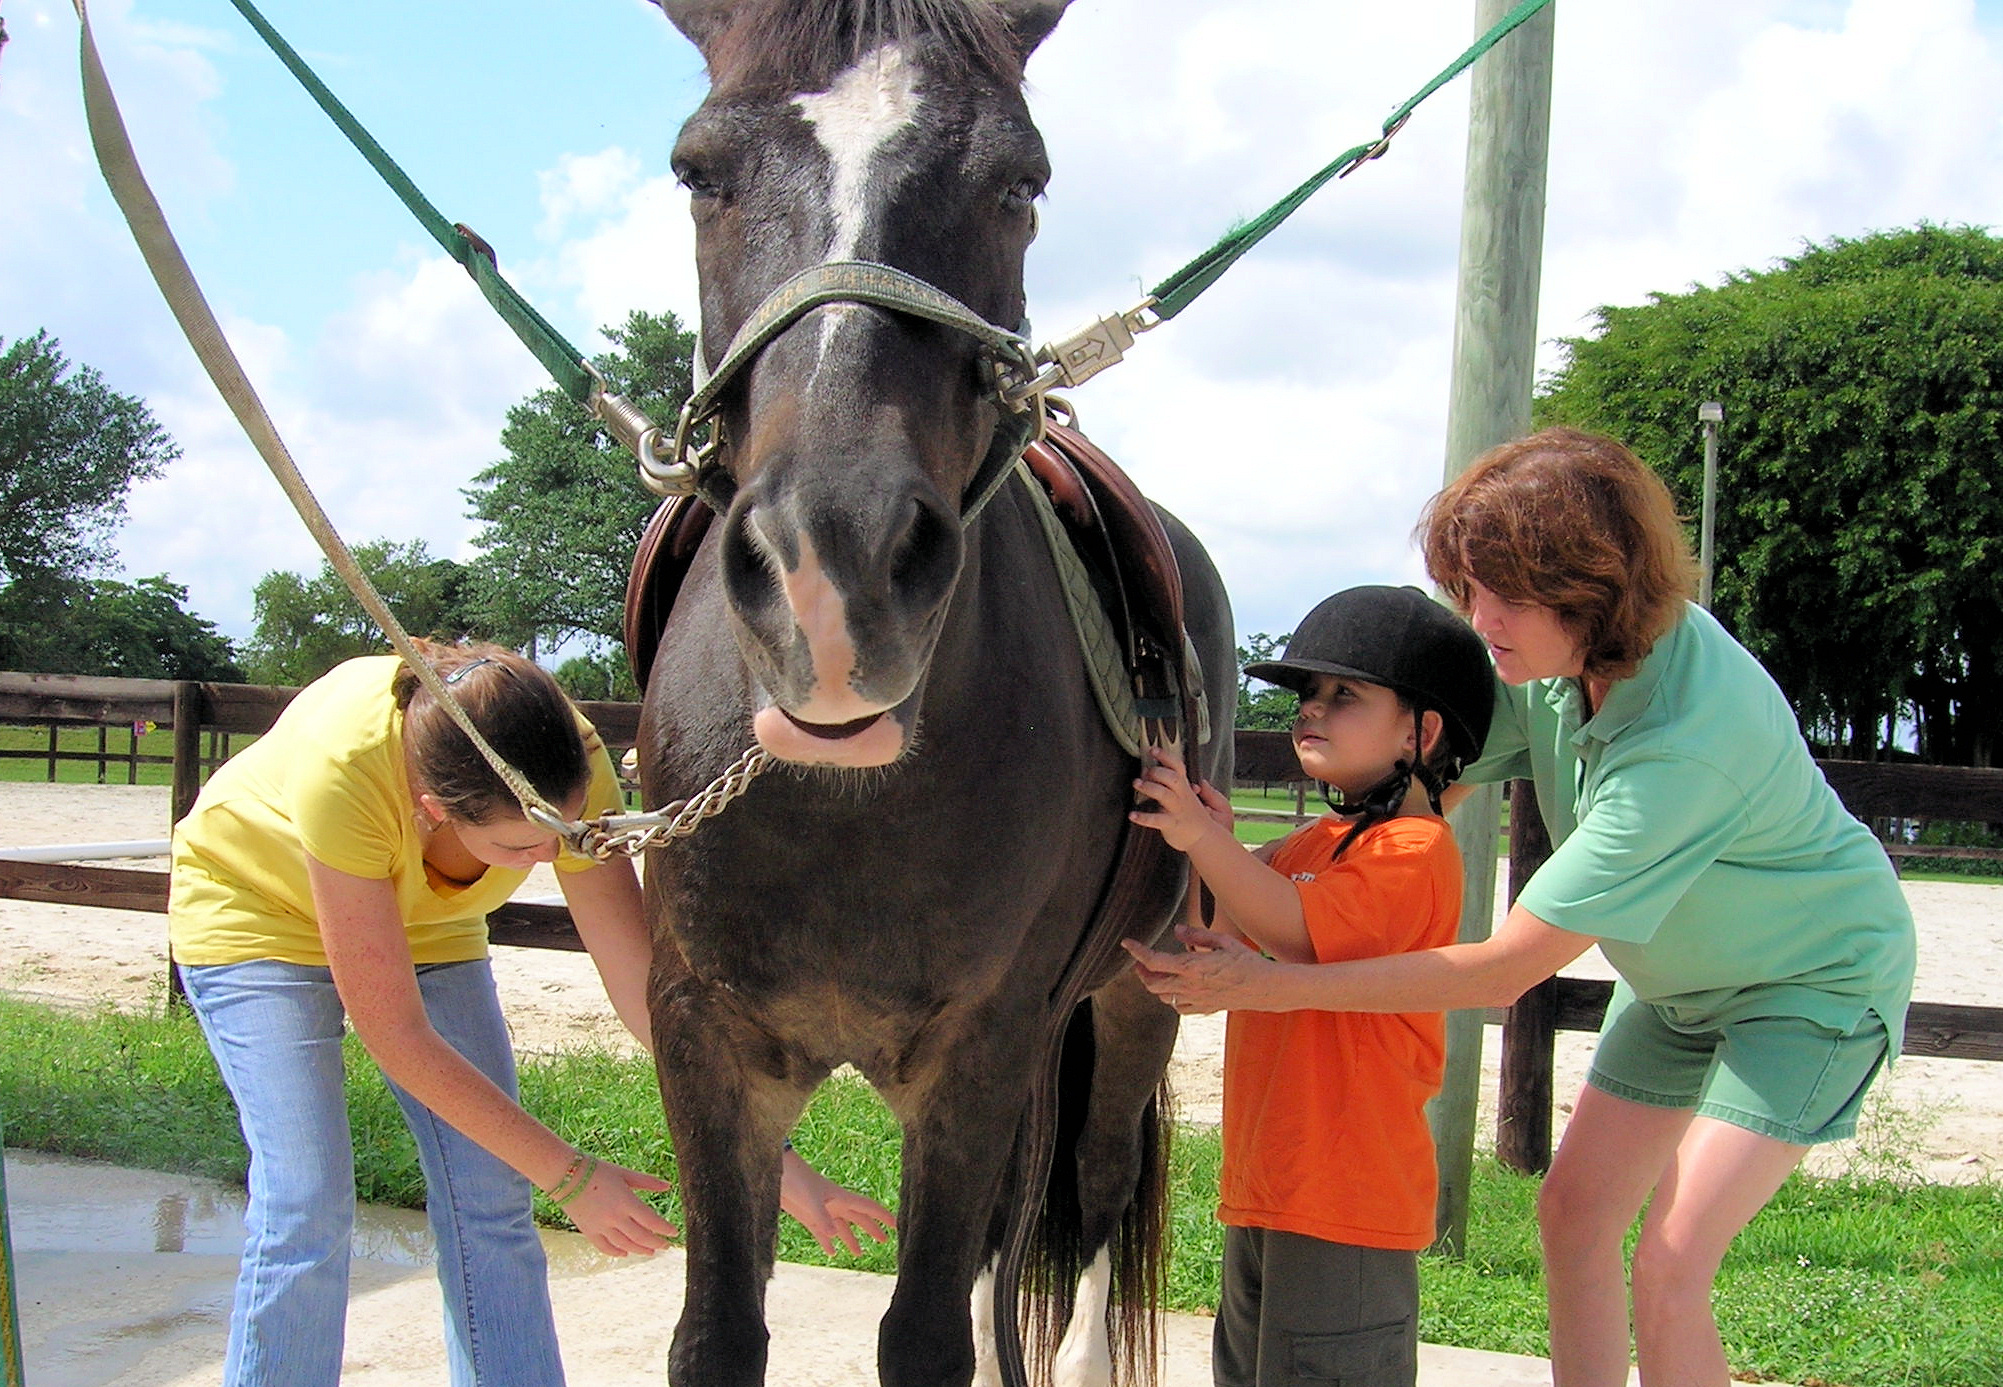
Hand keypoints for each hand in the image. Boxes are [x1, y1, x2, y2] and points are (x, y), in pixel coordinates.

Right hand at [560, 1160, 677, 1256]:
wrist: (566, 1175)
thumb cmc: (597, 1170)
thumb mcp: (625, 1173)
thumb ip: (647, 1182)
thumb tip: (668, 1186)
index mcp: (626, 1202)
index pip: (652, 1222)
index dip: (665, 1229)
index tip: (674, 1233)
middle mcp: (615, 1218)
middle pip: (641, 1237)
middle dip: (656, 1243)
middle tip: (665, 1245)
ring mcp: (601, 1227)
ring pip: (625, 1245)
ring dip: (640, 1250)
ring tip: (650, 1252)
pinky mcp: (588, 1231)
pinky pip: (605, 1247)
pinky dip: (616, 1252)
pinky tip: (625, 1253)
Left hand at [780, 1147, 896, 1256]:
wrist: (775, 1171)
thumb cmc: (795, 1179)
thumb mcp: (810, 1200)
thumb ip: (822, 1218)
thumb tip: (834, 1236)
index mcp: (840, 1198)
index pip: (868, 1208)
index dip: (883, 1216)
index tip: (897, 1224)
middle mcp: (834, 1205)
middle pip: (858, 1218)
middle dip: (872, 1229)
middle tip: (885, 1240)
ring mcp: (821, 1210)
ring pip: (841, 1227)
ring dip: (851, 1239)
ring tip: (858, 1253)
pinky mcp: (807, 1216)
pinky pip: (822, 1232)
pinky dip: (828, 1242)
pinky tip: (831, 1252)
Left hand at [1122, 923, 1286, 1014]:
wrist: (1266, 987)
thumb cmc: (1247, 961)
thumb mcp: (1223, 940)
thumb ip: (1196, 936)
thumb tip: (1176, 930)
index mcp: (1192, 967)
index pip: (1154, 961)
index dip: (1137, 952)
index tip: (1127, 944)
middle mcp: (1190, 986)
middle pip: (1153, 984)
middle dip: (1142, 972)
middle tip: (1140, 962)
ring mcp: (1197, 1000)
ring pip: (1164, 998)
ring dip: (1156, 986)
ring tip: (1156, 974)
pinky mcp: (1205, 1009)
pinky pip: (1180, 1008)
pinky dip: (1172, 999)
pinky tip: (1176, 991)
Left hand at [1130, 744, 1230, 851]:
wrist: (1204, 837)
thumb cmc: (1192, 815)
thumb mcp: (1188, 795)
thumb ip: (1175, 783)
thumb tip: (1154, 770)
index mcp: (1184, 787)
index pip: (1177, 767)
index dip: (1165, 757)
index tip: (1153, 750)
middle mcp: (1181, 796)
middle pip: (1171, 778)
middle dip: (1157, 772)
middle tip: (1144, 773)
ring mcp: (1176, 810)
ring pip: (1164, 794)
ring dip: (1149, 787)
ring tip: (1136, 784)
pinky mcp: (1171, 824)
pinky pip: (1156, 820)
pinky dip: (1143, 817)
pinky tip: (1132, 815)